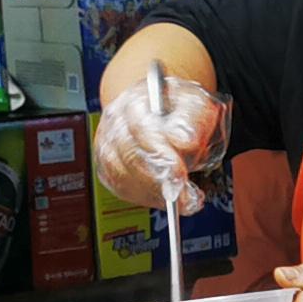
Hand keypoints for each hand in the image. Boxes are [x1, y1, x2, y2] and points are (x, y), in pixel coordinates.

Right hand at [91, 74, 227, 215]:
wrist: (164, 110)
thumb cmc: (180, 108)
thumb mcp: (195, 104)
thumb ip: (192, 121)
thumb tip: (185, 141)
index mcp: (134, 101)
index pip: (141, 129)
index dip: (160, 154)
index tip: (179, 173)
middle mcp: (114, 122)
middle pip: (129, 157)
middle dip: (159, 181)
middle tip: (186, 196)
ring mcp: (107, 145)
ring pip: (123, 177)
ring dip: (154, 193)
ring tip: (185, 200)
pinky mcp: (107, 168)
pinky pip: (122, 189)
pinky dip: (147, 198)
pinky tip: (169, 200)